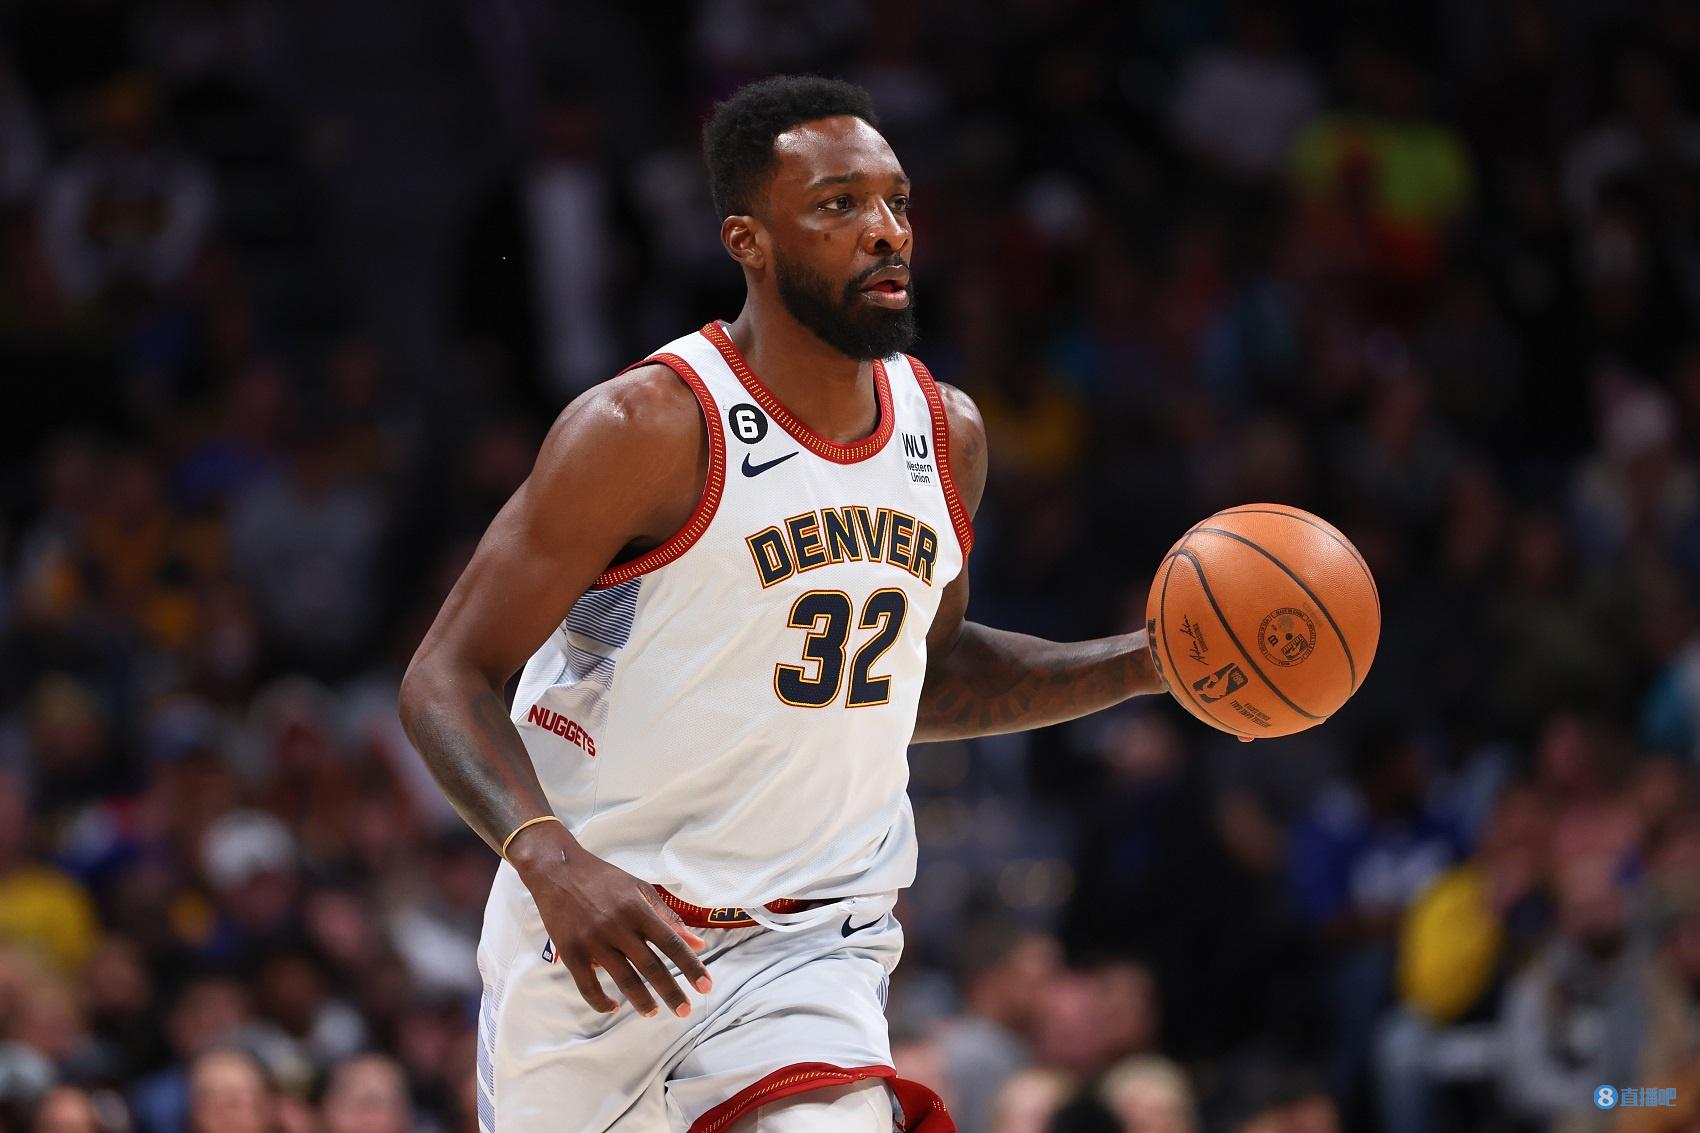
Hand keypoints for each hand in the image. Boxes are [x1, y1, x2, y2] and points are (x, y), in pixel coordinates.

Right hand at [507, 821, 711, 1017]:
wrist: (557, 870)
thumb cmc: (604, 879)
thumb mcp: (640, 890)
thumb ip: (668, 917)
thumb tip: (697, 943)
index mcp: (637, 909)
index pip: (671, 942)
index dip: (691, 966)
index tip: (706, 986)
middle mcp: (617, 926)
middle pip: (650, 966)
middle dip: (670, 991)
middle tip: (685, 1011)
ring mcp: (593, 941)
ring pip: (623, 979)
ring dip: (641, 1000)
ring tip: (653, 1013)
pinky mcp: (571, 952)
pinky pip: (588, 986)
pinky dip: (601, 1002)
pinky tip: (613, 1007)